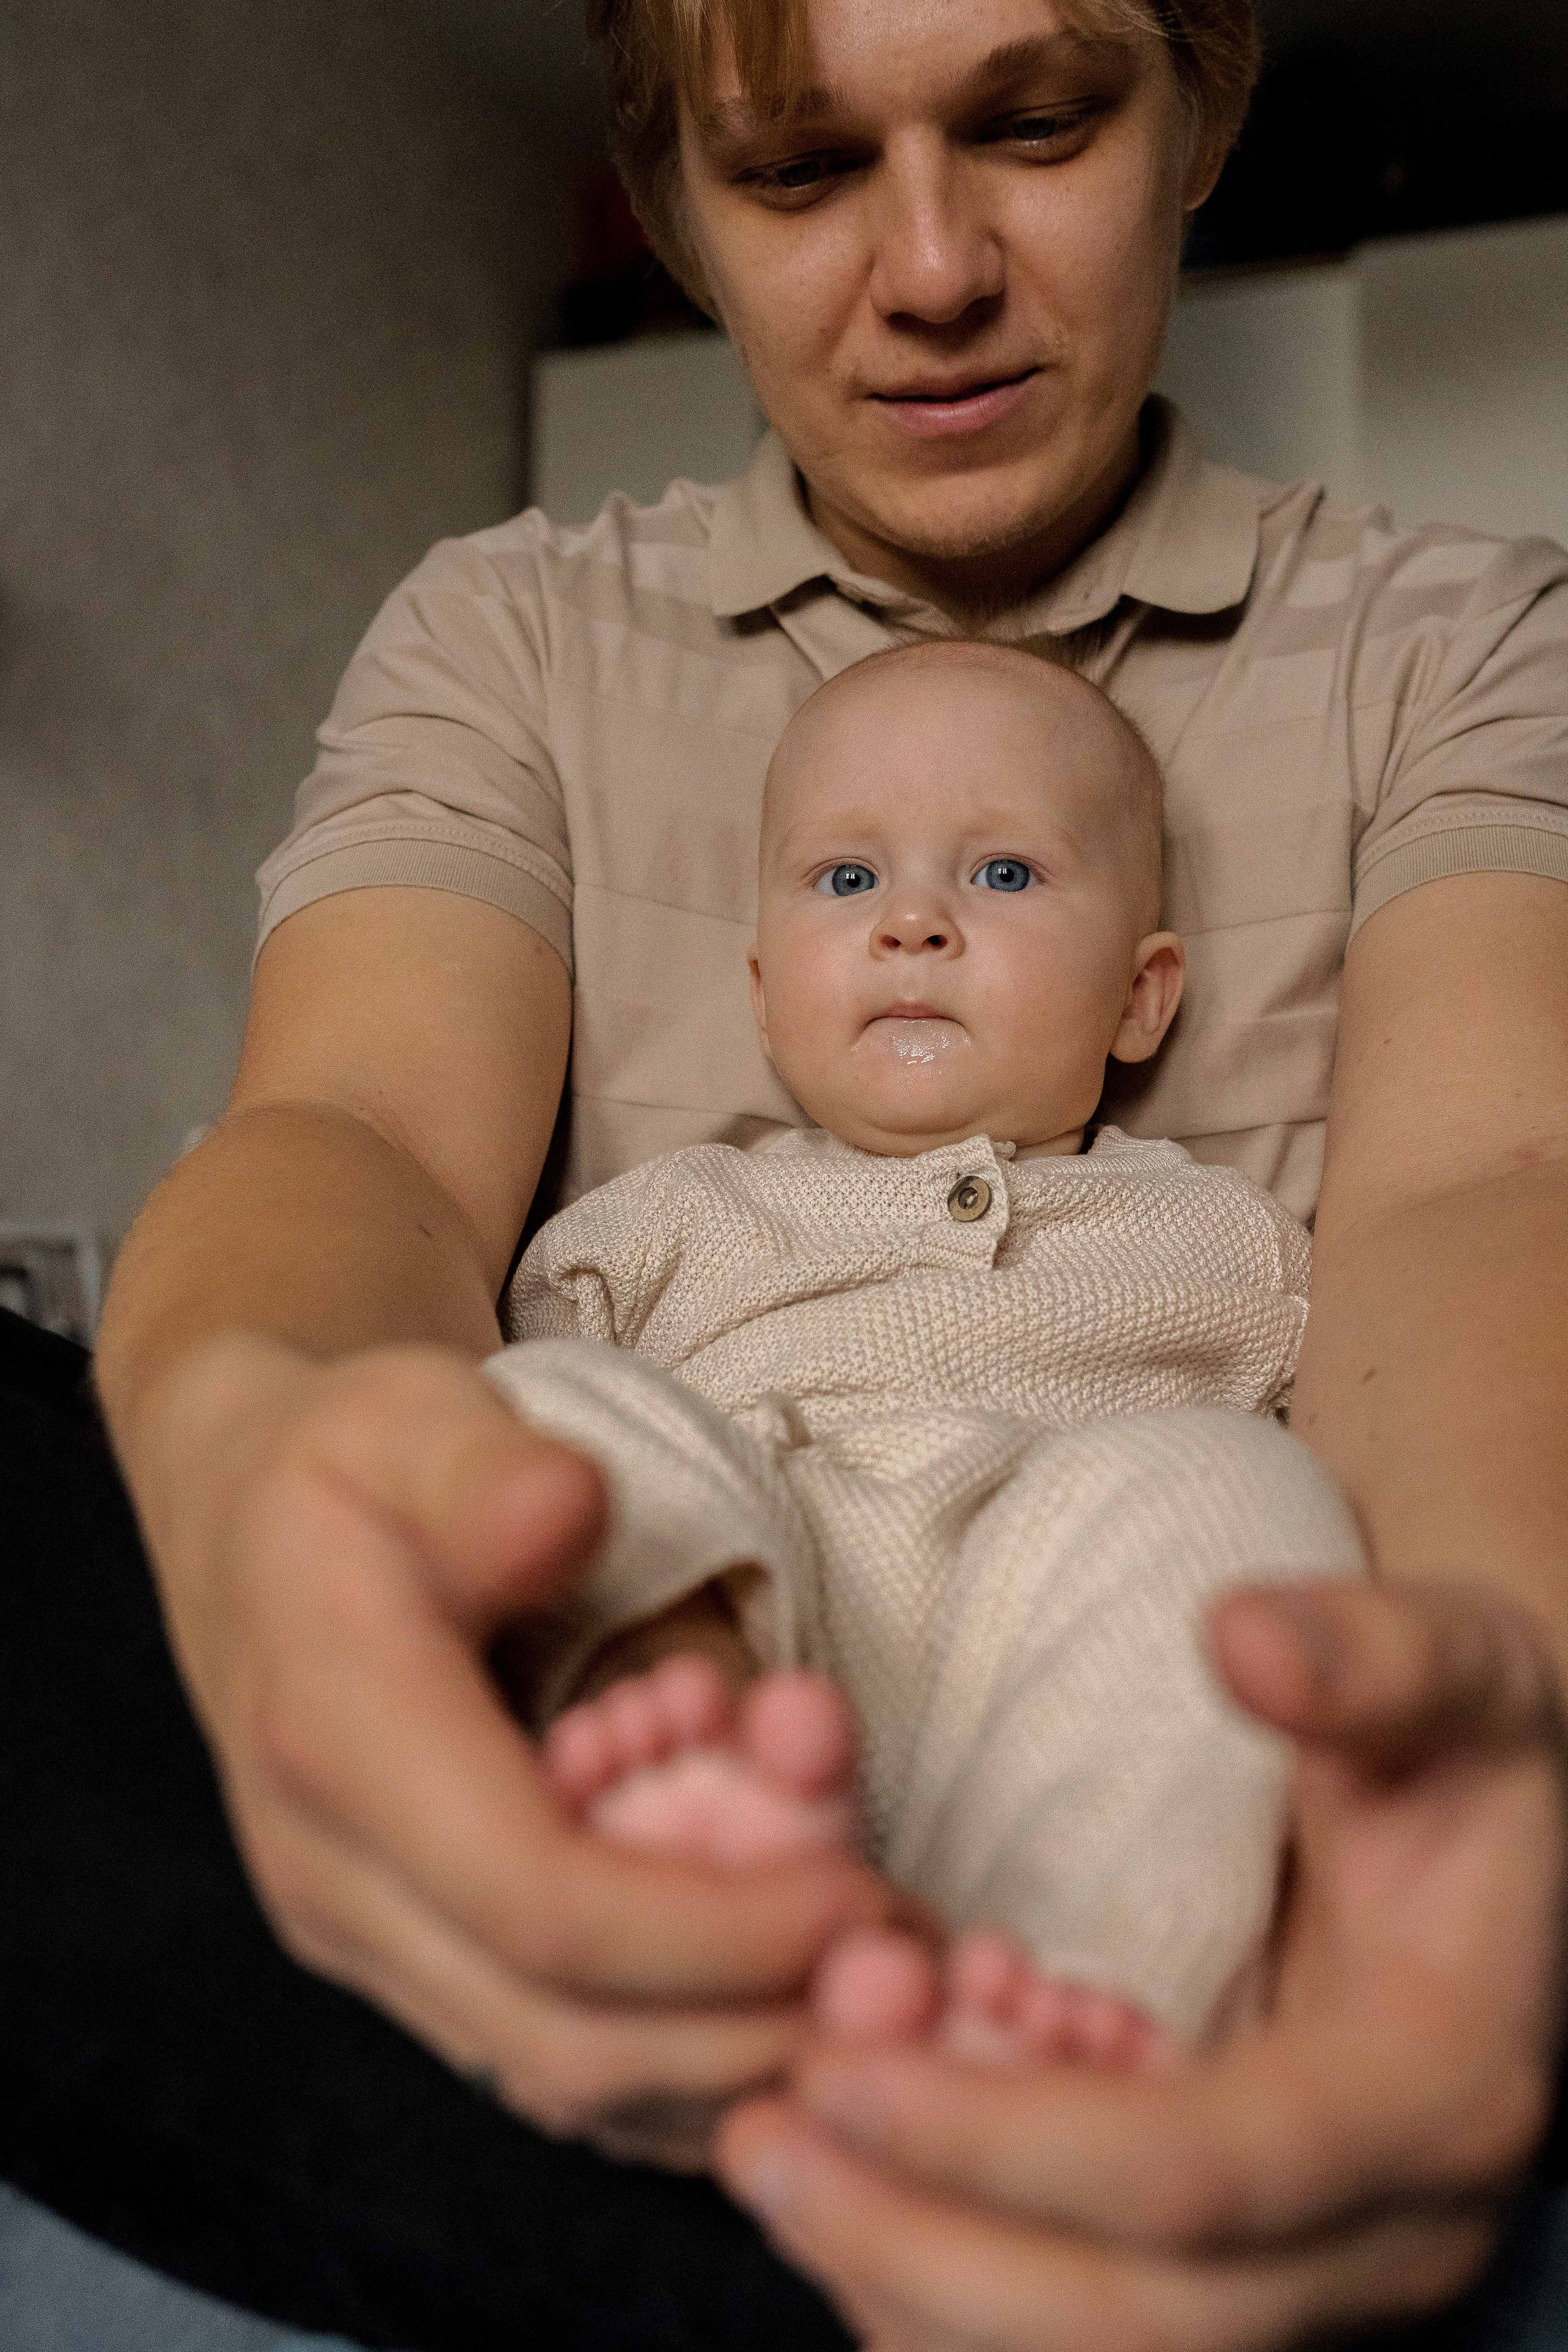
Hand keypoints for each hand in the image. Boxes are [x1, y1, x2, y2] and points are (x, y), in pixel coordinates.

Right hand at [141, 1332, 898, 2167]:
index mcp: (337, 1746)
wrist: (252, 1526)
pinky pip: (554, 2064)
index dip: (712, 1926)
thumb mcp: (408, 1415)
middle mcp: (335, 1880)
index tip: (861, 1889)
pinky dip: (690, 2059)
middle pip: (561, 2039)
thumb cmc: (353, 1463)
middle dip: (753, 2021)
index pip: (537, 1906)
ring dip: (737, 2059)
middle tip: (912, 1966)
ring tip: (884, 1990)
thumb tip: (568, 1510)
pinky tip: (801, 2005)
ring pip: (563, 2081)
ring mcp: (366, 1938)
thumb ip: (485, 1468)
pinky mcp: (411, 1959)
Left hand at [716, 1579, 1567, 2345]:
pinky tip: (847, 2196)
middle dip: (927, 2239)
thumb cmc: (1465, 1750)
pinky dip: (951, 2288)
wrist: (1501, 1843)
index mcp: (1438, 2090)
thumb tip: (1242, 1639)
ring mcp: (1322, 2274)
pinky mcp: (1252, 2276)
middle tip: (760, 2136)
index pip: (1206, 2170)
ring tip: (770, 2162)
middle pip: (1139, 2322)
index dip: (1013, 2135)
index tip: (842, 2054)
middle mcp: (1389, 2230)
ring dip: (914, 2281)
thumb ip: (1373, 1656)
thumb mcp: (1459, 1670)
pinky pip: (1090, 2340)